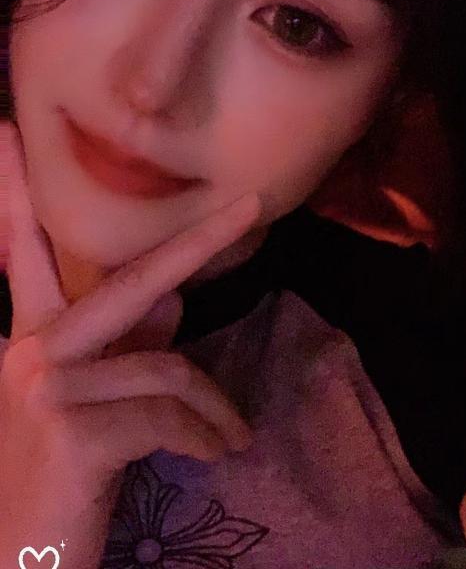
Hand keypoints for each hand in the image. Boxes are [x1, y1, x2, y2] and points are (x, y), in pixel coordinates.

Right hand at [0, 121, 261, 566]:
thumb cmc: (61, 479)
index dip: (11, 189)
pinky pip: (172, 415)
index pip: (21, 250)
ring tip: (229, 438)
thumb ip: (127, 344)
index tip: (8, 128)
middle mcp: (29, 349)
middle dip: (201, 242)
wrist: (20, 561)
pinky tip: (214, 458)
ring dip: (212, 410)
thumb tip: (175, 295)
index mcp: (31, 338)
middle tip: (253, 206)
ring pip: (170, 366)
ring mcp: (46, 385)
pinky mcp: (73, 428)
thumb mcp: (91, 401)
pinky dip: (205, 438)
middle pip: (135, 281)